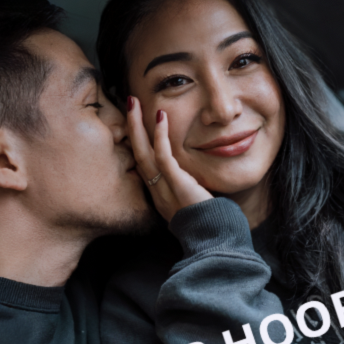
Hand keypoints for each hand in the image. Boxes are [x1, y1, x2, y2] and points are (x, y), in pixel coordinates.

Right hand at [126, 96, 208, 220]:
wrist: (215, 239)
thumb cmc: (211, 222)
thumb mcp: (194, 202)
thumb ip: (188, 188)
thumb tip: (191, 175)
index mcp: (159, 195)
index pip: (143, 164)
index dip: (137, 142)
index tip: (136, 123)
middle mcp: (157, 191)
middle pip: (137, 154)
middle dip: (131, 129)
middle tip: (129, 104)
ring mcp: (164, 188)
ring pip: (143, 153)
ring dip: (137, 126)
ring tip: (134, 104)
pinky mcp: (177, 184)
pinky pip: (163, 157)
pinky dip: (160, 136)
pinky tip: (161, 117)